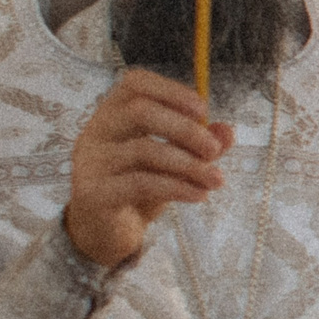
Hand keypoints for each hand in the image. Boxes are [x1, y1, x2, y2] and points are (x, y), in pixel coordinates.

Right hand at [65, 69, 231, 268]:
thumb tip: (227, 132)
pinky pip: (141, 183)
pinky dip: (177, 187)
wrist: (106, 234)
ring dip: (189, 164)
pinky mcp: (94, 192)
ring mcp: (91, 162)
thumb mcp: (173, 162)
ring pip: (144, 150)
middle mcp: (96, 131)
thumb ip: (198, 145)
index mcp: (112, 113)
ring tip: (215, 179)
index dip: (172, 91)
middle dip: (185, 129)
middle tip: (215, 150)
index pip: (135, 84)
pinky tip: (199, 195)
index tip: (203, 110)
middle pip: (139, 112)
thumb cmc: (138, 189)